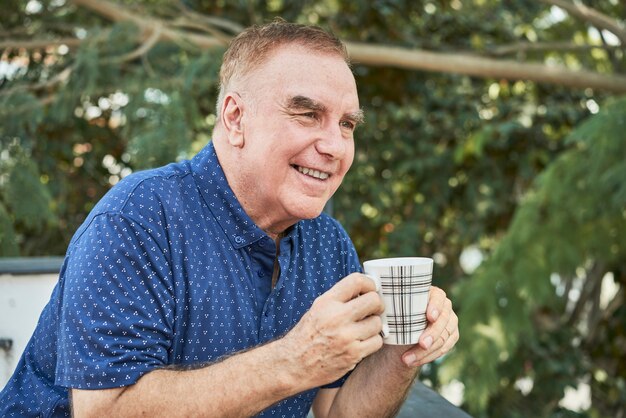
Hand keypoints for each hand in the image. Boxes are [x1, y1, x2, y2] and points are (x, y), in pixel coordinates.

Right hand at [282, 273, 384, 387]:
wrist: (294, 364)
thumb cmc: (307, 335)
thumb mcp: (317, 309)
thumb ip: (339, 299)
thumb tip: (366, 290)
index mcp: (327, 302)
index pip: (356, 281)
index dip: (370, 283)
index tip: (372, 289)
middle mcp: (336, 317)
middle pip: (373, 300)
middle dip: (377, 304)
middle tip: (373, 309)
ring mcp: (346, 337)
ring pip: (377, 323)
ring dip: (374, 325)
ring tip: (364, 328)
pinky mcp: (353, 354)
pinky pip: (377, 342)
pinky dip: (373, 341)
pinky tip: (362, 342)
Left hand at [400, 286, 458, 367]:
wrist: (401, 330)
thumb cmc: (396, 313)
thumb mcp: (394, 307)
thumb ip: (393, 303)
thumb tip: (379, 301)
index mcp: (432, 293)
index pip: (438, 297)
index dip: (436, 307)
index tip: (429, 317)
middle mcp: (445, 306)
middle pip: (443, 320)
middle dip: (432, 334)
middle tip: (422, 344)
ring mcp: (450, 322)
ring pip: (444, 338)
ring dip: (426, 351)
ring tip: (408, 359)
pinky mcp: (451, 336)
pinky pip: (444, 349)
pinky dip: (428, 357)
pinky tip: (414, 361)